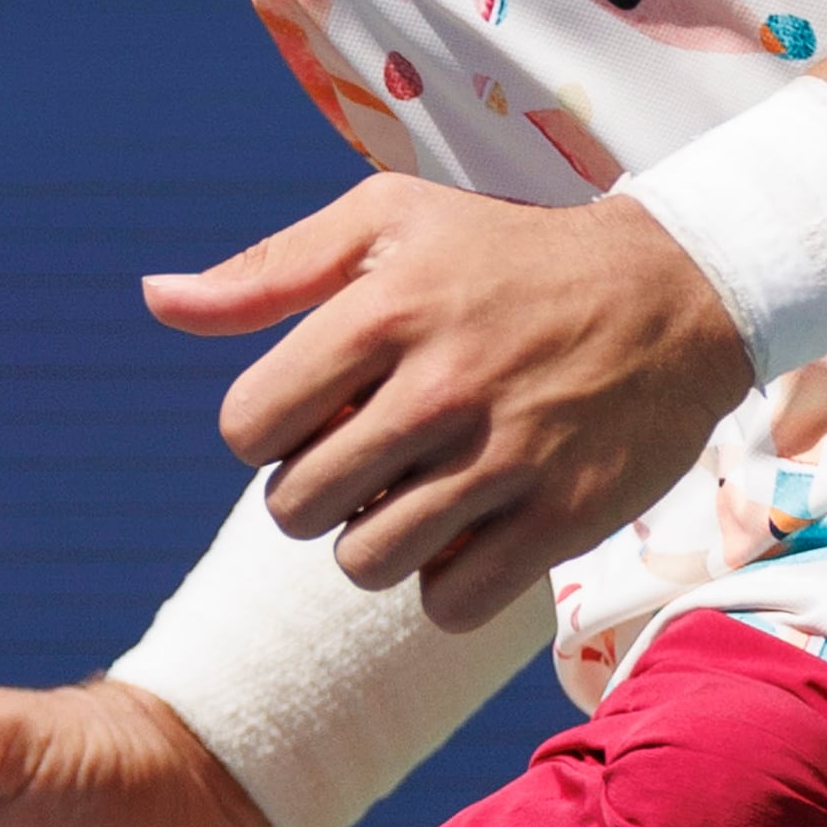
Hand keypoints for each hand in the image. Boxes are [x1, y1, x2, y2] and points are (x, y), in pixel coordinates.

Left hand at [148, 173, 748, 630]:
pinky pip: (449, 603)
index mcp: (382, 309)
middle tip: (364, 457)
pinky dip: (445, 583)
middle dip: (314, 492)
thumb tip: (155, 299)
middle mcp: (440, 385)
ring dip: (374, 542)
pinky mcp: (564, 517)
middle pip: (295, 508)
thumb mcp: (384, 223)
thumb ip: (265, 271)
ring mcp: (506, 457)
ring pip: (365, 564)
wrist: (672, 291)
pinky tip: (468, 529)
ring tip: (416, 492)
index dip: (263, 431)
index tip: (310, 413)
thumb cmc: (502, 255)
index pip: (246, 426)